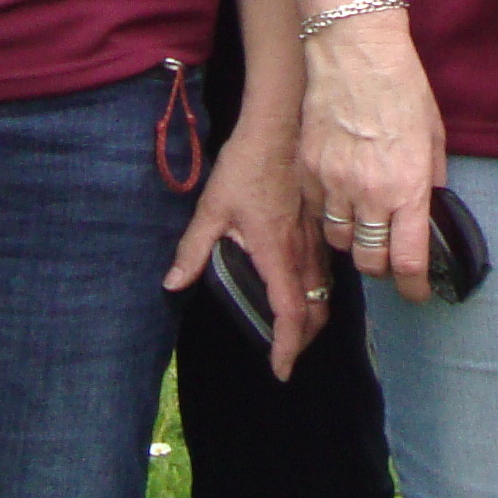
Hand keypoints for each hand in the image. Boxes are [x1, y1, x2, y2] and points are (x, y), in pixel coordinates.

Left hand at [168, 108, 328, 379]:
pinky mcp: (318, 226)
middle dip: (302, 341)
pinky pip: (326, 272)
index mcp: (277, 253)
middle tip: (284, 355)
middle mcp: (303, 252)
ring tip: (292, 332)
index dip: (287, 347)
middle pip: (316, 312)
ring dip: (313, 318)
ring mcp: (315, 239)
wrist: (279, 126)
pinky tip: (302, 292)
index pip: (290, 313)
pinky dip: (318, 294)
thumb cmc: (246, 166)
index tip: (279, 371)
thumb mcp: (212, 209)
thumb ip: (193, 250)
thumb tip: (172, 285)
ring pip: (325, 293)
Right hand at [297, 9, 446, 299]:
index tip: (417, 292)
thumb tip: (428, 211)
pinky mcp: (308, 170)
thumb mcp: (433, 137)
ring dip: (353, 241)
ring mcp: (334, 183)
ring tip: (362, 223)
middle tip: (388, 254)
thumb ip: (430, 180)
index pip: (408, 261)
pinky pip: (317, 212)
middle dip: (381, 266)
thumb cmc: (402, 88)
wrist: (355, 52)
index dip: (413, 287)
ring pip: (339, 241)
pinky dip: (329, 214)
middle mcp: (370, 193)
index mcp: (407, 187)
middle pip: (369, 260)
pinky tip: (340, 197)